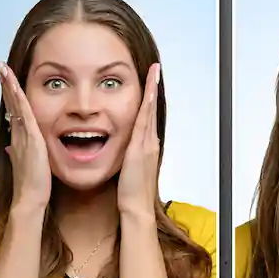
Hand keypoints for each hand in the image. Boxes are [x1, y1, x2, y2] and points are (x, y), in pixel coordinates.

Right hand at [0, 64, 51, 210]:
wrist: (30, 197)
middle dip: (5, 85)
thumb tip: (10, 148)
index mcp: (20, 138)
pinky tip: (15, 87)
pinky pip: (24, 114)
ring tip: (3, 69)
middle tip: (0, 67)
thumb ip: (17, 154)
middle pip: (11, 104)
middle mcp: (19, 134)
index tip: (5, 80)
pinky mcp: (31, 138)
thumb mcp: (25, 164)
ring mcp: (23, 135)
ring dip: (9, 86)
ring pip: (15, 105)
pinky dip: (19, 99)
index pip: (13, 111)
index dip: (9, 95)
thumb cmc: (32, 184)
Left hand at [116, 63, 162, 214]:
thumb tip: (123, 153)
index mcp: (145, 148)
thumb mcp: (128, 172)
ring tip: (153, 73)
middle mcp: (149, 142)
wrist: (136, 208)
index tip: (149, 83)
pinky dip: (147, 104)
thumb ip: (126, 160)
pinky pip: (144, 120)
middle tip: (155, 70)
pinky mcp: (141, 147)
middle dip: (153, 89)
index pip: (147, 117)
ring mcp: (147, 144)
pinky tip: (147, 92)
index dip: (148, 99)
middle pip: (152, 110)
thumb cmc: (130, 195)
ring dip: (152, 91)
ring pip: (150, 111)